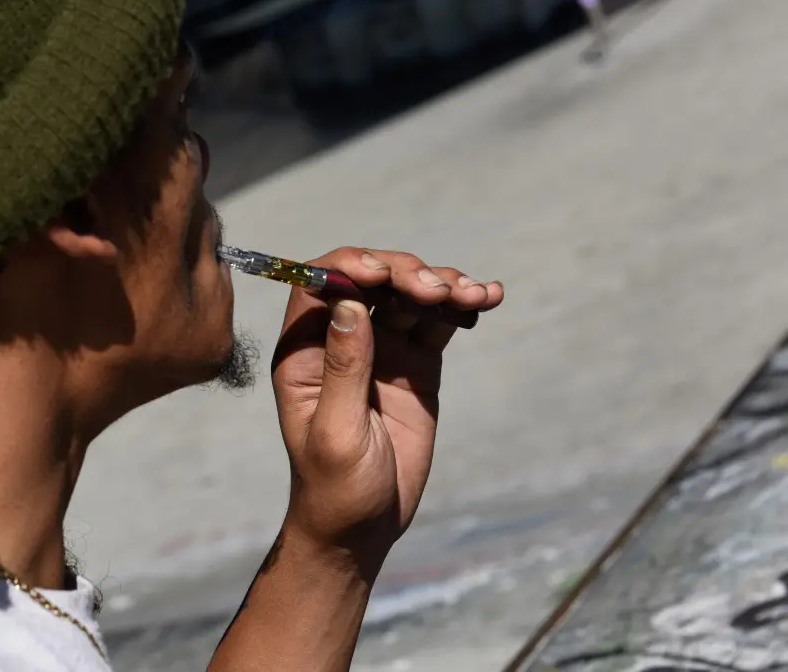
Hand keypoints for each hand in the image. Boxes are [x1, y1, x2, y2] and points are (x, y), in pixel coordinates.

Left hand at [271, 247, 503, 571]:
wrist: (364, 527)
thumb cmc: (334, 486)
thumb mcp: (336, 432)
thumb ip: (344, 368)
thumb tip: (350, 304)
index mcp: (304, 350)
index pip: (319, 285)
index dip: (349, 266)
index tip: (383, 272)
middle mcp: (340, 339)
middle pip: (370, 280)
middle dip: (405, 274)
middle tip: (439, 290)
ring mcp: (381, 348)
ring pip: (408, 296)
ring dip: (442, 284)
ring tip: (475, 293)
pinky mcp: (416, 364)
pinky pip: (438, 323)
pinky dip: (462, 306)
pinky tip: (489, 297)